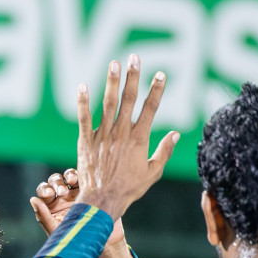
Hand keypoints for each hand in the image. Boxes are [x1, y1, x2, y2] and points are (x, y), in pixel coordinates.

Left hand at [30, 169, 136, 257]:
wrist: (102, 244)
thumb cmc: (76, 241)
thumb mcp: (57, 231)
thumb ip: (43, 216)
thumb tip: (33, 199)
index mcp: (51, 206)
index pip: (43, 192)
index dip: (44, 190)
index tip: (49, 195)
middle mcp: (63, 198)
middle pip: (55, 181)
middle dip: (56, 183)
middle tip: (62, 192)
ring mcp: (78, 192)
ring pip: (69, 176)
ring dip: (69, 176)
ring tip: (71, 182)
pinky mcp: (91, 190)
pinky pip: (86, 178)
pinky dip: (82, 175)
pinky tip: (81, 180)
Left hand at [74, 54, 179, 219]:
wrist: (103, 200)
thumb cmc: (129, 189)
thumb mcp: (153, 173)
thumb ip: (164, 152)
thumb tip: (176, 134)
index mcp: (139, 139)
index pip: (151, 109)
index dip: (156, 90)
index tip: (161, 74)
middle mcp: (121, 133)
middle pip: (129, 99)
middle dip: (133, 77)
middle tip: (134, 57)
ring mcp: (103, 136)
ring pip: (108, 103)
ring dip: (111, 82)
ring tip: (114, 63)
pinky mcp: (87, 141)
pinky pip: (84, 118)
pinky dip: (83, 102)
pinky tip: (82, 86)